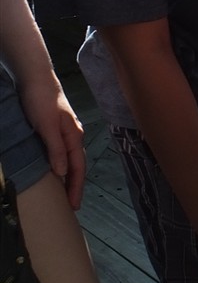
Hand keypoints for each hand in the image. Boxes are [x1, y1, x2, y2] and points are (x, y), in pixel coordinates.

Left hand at [18, 72, 85, 209]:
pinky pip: (61, 152)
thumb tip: (63, 172)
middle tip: (72, 205)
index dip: (76, 188)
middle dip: (75, 186)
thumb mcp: (47, 126)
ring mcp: (64, 132)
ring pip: (69, 159)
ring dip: (68, 177)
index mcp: (73, 136)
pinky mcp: (55, 128)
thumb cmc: (41, 99)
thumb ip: (56, 149)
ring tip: (64, 193)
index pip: (78, 168)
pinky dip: (60, 165)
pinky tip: (55, 170)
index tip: (74, 206)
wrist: (35, 76)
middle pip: (77, 165)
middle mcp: (72, 135)